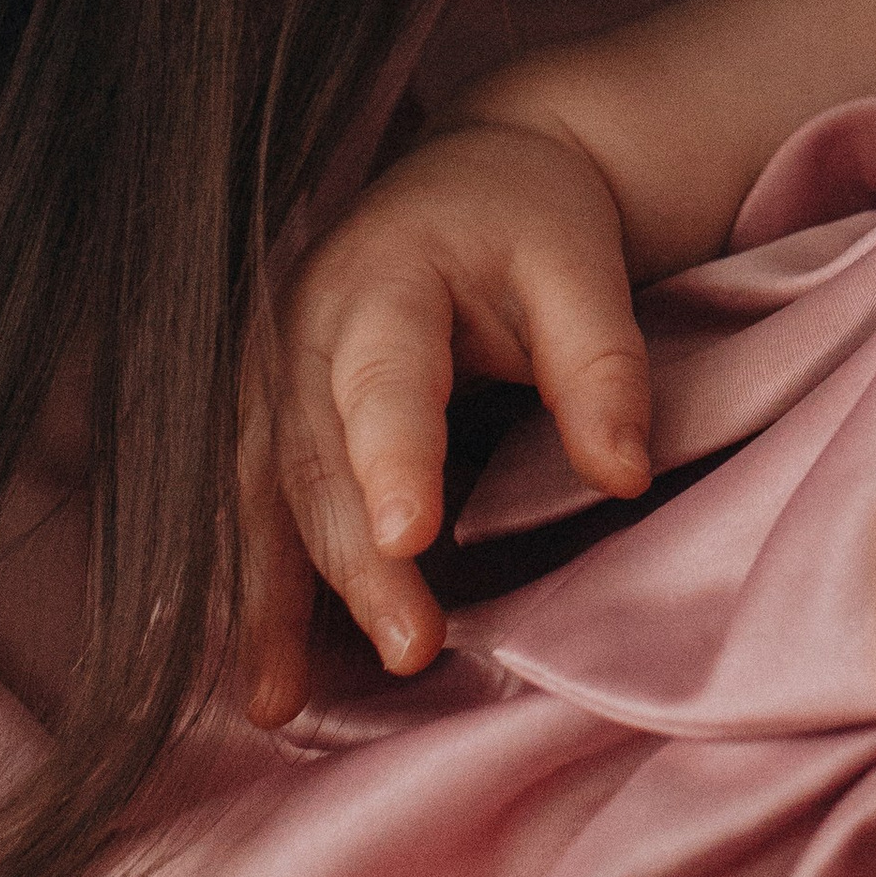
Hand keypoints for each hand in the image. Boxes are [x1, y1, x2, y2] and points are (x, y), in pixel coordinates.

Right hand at [240, 117, 654, 720]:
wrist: (472, 175)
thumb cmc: (530, 220)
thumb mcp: (579, 267)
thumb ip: (600, 367)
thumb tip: (625, 478)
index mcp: (383, 277)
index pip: (386, 378)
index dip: (391, 457)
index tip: (406, 536)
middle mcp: (302, 329)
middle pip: (320, 458)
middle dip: (356, 562)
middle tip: (413, 648)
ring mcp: (270, 376)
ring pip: (264, 497)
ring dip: (271, 600)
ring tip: (282, 701)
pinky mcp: (265, 418)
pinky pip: (250, 512)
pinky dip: (252, 594)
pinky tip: (264, 679)